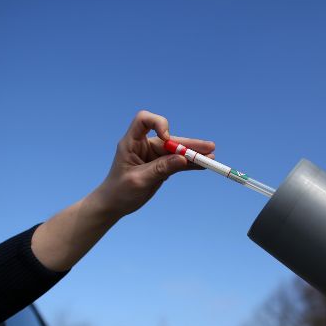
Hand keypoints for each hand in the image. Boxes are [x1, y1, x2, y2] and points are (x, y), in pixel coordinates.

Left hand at [95, 110, 215, 217]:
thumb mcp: (140, 180)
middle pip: (169, 138)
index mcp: (131, 142)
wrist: (114, 204)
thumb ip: (161, 169)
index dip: (158, 124)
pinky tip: (202, 165)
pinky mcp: (160, 166)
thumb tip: (183, 159)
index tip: (166, 138)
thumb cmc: (120, 191)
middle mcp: (143, 145)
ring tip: (211, 157)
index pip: (144, 120)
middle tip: (208, 148)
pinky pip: (177, 162)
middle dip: (188, 143)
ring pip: (176, 151)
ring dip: (193, 154)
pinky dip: (189, 164)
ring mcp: (153, 156)